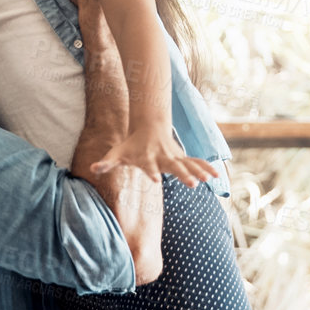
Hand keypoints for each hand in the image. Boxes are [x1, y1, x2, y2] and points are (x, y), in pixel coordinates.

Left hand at [92, 125, 219, 188]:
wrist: (149, 125)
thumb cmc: (132, 143)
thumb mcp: (117, 152)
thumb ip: (107, 161)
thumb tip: (92, 168)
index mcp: (147, 157)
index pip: (148, 166)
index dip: (151, 173)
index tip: (155, 180)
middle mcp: (163, 157)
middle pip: (174, 166)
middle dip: (183, 175)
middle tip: (192, 184)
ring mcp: (175, 156)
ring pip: (189, 164)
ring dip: (199, 171)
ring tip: (209, 180)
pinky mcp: (182, 157)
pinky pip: (196, 162)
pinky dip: (207, 167)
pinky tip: (217, 176)